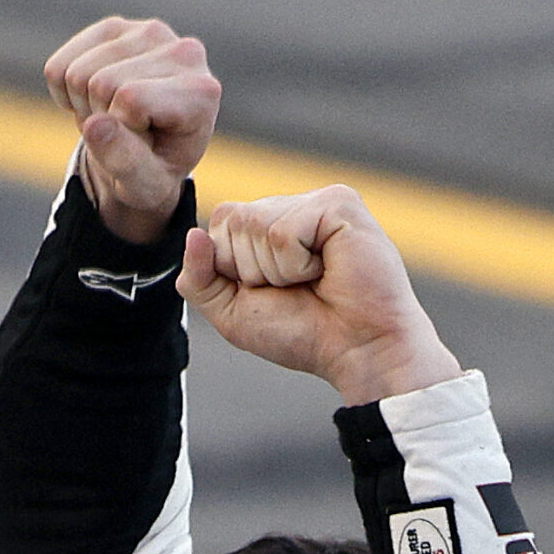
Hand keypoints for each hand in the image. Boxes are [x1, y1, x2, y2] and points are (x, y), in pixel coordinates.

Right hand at [44, 17, 220, 244]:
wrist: (148, 151)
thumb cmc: (154, 170)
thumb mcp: (146, 185)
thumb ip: (126, 162)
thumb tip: (95, 125)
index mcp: (202, 91)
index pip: (131, 99)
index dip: (123, 130)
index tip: (144, 144)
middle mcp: (184, 51)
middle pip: (102, 83)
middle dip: (100, 118)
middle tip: (124, 134)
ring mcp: (149, 33)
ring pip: (78, 72)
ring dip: (84, 106)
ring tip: (113, 119)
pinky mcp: (118, 28)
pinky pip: (60, 65)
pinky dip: (65, 92)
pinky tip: (95, 100)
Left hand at [177, 186, 464, 404]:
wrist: (359, 353)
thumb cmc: (306, 334)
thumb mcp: (233, 313)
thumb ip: (200, 279)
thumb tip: (193, 234)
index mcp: (270, 223)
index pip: (220, 222)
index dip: (233, 268)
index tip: (274, 292)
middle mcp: (293, 205)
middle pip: (232, 221)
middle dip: (254, 270)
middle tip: (298, 288)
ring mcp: (318, 201)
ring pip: (256, 226)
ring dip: (279, 271)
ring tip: (316, 280)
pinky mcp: (339, 205)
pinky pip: (284, 232)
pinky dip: (298, 265)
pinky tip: (329, 271)